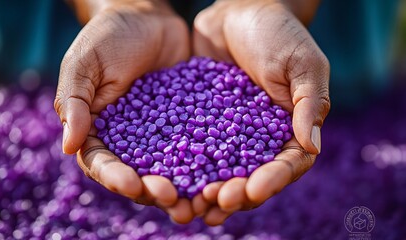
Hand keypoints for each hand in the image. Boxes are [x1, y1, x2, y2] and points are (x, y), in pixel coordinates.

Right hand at [54, 0, 193, 222]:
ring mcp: (161, 134)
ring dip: (184, 187)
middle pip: (140, 175)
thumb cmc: (107, 37)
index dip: (115, 178)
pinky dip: (208, 161)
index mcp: (99, 132)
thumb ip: (73, 102)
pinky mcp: (187, 123)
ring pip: (171, 168)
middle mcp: (130, 140)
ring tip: (201, 200)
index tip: (132, 185)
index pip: (102, 164)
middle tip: (174, 199)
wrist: (146, 17)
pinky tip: (222, 171)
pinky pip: (198, 145)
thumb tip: (68, 147)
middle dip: (155, 191)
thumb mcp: (83, 64)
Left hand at [192, 0, 329, 224]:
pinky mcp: (201, 122)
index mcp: (288, 130)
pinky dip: (184, 166)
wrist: (239, 11)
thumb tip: (313, 146)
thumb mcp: (303, 63)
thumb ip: (310, 103)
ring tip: (193, 205)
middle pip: (250, 176)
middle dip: (235, 194)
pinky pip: (192, 148)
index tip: (253, 190)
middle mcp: (258, 138)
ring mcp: (227, 133)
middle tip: (216, 204)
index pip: (285, 164)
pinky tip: (170, 178)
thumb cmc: (278, 33)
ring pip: (219, 170)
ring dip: (207, 190)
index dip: (271, 181)